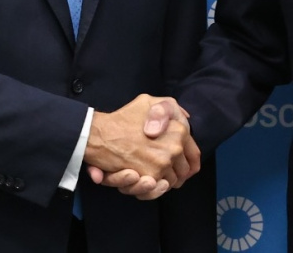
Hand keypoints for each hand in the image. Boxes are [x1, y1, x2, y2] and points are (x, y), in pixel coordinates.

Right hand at [84, 95, 199, 198]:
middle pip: (183, 171)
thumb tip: (186, 117)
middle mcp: (175, 146)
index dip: (188, 163)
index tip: (179, 167)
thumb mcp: (149, 102)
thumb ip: (168, 108)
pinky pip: (156, 189)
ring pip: (170, 182)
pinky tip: (144, 180)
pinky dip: (150, 189)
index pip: (193, 155)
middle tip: (160, 172)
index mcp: (179, 130)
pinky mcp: (149, 175)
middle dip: (173, 174)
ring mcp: (163, 162)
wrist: (99, 134)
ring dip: (160, 183)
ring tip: (149, 177)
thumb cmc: (123, 118)